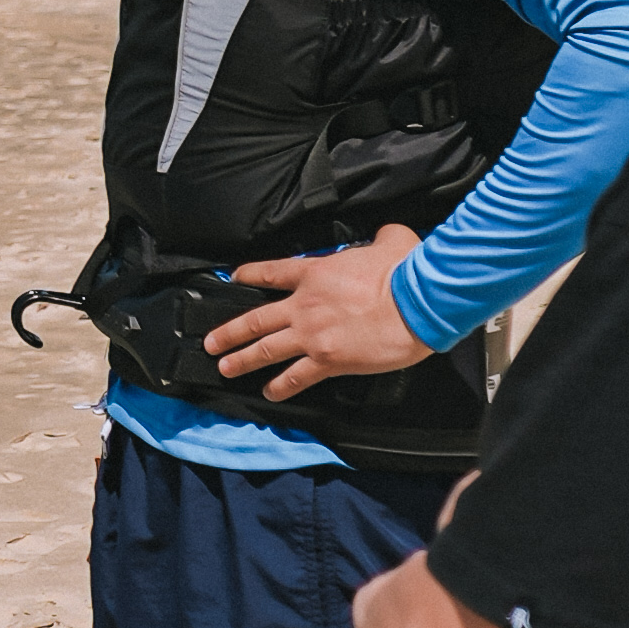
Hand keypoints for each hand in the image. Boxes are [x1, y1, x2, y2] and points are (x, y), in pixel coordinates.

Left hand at [205, 223, 428, 399]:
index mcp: (316, 271)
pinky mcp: (328, 360)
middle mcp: (305, 304)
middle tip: (211, 341)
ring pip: (265, 349)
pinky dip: (280, 386)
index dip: (249, 275)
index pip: (272, 273)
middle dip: (229, 331)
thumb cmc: (406, 272)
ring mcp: (313, 334)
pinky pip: (295, 377)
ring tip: (225, 367)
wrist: (417, 304)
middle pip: (255, 318)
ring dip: (242, 359)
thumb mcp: (392, 239)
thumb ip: (381, 236)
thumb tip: (385, 235)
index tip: (233, 278)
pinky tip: (269, 392)